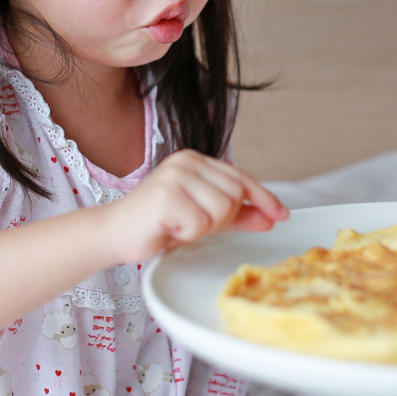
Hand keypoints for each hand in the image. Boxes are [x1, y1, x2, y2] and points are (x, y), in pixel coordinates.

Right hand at [102, 148, 289, 264]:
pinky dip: (187, 234)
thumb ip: (237, 215)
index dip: (263, 198)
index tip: (281, 214)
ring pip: (221, 210)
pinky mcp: (165, 196)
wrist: (115, 233)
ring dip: (203, 228)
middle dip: (221, 218)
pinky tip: (168, 228)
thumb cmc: (157, 223)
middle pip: (235, 195)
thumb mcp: (203, 216)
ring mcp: (175, 176)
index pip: (241, 177)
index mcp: (195, 161)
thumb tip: (270, 217)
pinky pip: (200, 224)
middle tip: (192, 223)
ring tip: (179, 224)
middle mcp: (186, 162)